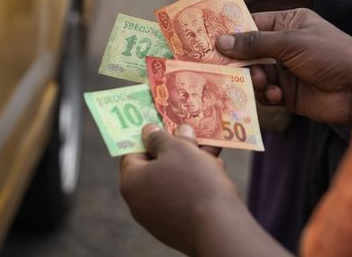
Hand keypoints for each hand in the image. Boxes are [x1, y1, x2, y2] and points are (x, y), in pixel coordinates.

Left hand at [120, 124, 243, 255]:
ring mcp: (158, 219)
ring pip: (173, 181)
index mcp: (131, 182)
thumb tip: (151, 131)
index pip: (133, 152)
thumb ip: (162, 137)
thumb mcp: (178, 148)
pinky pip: (184, 198)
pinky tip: (216, 170)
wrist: (219, 228)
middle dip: (176, 149)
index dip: (150, 135)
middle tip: (192, 133)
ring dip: (191, 163)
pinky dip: (197, 183)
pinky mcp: (178, 228)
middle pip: (155, 167)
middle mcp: (140, 203)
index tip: (165, 123)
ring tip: (212, 148)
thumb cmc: (194, 181)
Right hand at [217, 9, 351, 124]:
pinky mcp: (287, 93)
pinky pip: (264, 92)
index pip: (253, 22)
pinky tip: (275, 94)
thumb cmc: (331, 54)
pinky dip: (265, 94)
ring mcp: (286, 69)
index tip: (208, 39)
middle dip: (237, 59)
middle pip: (249, 50)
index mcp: (289, 22)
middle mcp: (285, 44)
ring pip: (253, 73)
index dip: (231, 31)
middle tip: (219, 65)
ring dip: (253, 78)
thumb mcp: (291, 42)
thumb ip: (255, 42)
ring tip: (259, 81)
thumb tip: (221, 41)